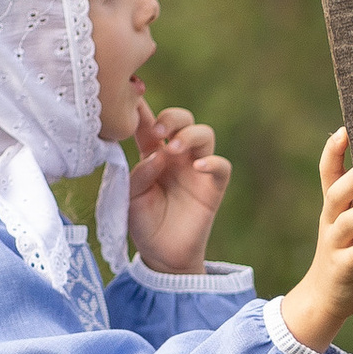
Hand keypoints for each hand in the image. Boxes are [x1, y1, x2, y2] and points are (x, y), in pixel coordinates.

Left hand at [126, 101, 231, 273]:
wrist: (162, 255)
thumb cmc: (143, 223)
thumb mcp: (130, 196)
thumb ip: (139, 173)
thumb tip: (157, 155)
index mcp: (152, 153)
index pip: (149, 124)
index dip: (142, 110)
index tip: (133, 98)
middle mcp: (176, 156)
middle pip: (182, 119)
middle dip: (171, 117)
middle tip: (157, 132)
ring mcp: (197, 169)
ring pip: (204, 134)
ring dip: (189, 135)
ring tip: (173, 149)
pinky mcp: (213, 187)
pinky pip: (221, 166)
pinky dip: (212, 162)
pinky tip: (197, 167)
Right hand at [278, 128, 352, 350]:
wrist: (325, 298)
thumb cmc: (350, 254)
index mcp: (334, 207)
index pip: (328, 173)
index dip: (333, 151)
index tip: (346, 129)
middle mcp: (330, 222)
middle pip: (336, 193)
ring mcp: (334, 245)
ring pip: (347, 223)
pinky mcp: (342, 269)